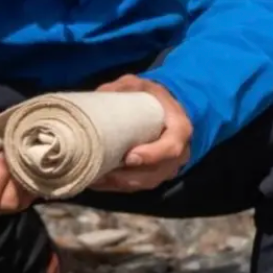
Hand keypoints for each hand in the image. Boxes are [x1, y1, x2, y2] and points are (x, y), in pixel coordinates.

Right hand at [0, 117, 37, 218]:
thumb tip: (8, 123)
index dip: (0, 174)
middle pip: (7, 202)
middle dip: (17, 177)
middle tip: (16, 157)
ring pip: (18, 205)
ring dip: (26, 182)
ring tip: (23, 162)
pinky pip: (21, 204)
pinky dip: (27, 187)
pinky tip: (25, 170)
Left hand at [88, 76, 191, 192]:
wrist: (165, 108)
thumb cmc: (152, 97)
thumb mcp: (140, 86)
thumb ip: (122, 88)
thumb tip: (98, 96)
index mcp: (179, 128)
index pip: (171, 147)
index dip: (152, 155)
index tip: (129, 157)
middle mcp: (178, 153)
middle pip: (155, 173)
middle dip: (127, 176)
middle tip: (100, 173)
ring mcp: (168, 166)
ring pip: (145, 183)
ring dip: (119, 184)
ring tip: (93, 179)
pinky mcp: (156, 174)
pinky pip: (138, 185)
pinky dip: (117, 186)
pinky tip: (97, 181)